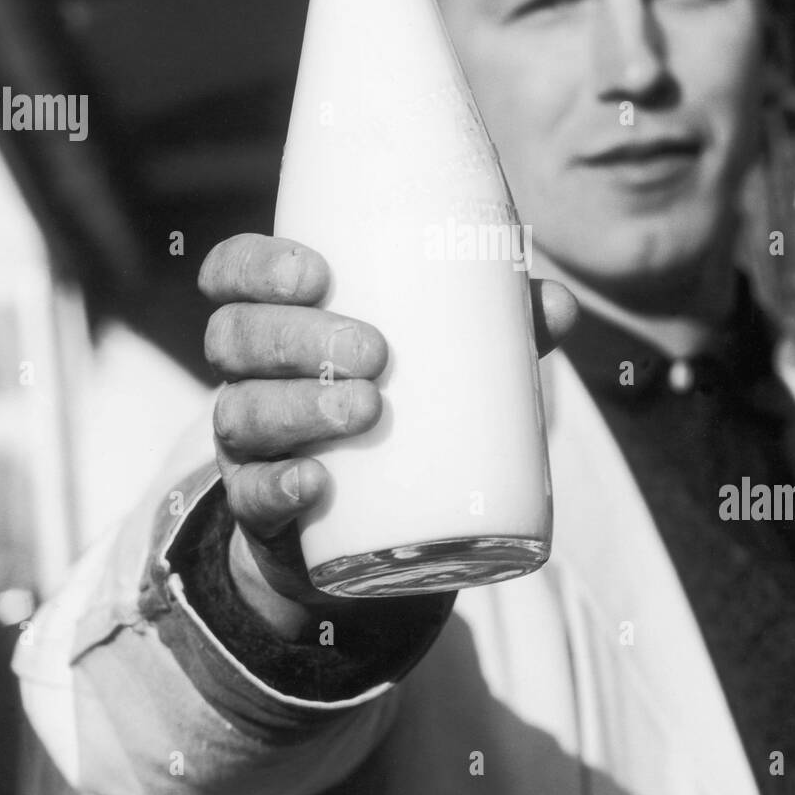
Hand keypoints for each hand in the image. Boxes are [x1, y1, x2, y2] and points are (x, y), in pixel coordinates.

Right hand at [199, 233, 577, 635]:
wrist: (368, 528)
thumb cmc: (400, 409)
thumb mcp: (440, 364)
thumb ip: (495, 330)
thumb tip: (561, 305)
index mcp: (282, 320)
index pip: (233, 274)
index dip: (258, 265)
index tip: (318, 273)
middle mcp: (249, 375)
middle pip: (235, 336)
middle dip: (298, 337)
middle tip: (375, 352)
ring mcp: (247, 445)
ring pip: (239, 412)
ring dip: (297, 406)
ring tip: (367, 410)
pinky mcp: (259, 511)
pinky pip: (250, 497)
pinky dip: (279, 486)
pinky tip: (316, 483)